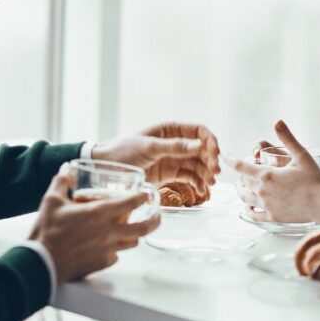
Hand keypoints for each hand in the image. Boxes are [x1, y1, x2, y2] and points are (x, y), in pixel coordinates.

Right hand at [29, 165, 160, 282]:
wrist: (40, 263)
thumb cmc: (47, 231)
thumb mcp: (51, 200)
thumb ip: (62, 181)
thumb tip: (66, 168)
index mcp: (98, 214)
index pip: (130, 203)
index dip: (142, 197)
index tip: (146, 194)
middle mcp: (108, 233)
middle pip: (143, 227)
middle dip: (154, 220)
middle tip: (158, 215)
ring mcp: (106, 250)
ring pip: (132, 243)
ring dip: (135, 234)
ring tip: (134, 229)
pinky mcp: (101, 264)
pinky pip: (116, 255)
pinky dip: (116, 249)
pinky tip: (109, 245)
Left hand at [92, 122, 219, 192]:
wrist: (104, 169)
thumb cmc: (123, 152)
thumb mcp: (148, 148)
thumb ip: (174, 147)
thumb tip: (200, 145)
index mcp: (170, 129)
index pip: (198, 131)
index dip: (210, 141)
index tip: (215, 155)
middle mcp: (174, 142)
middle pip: (201, 149)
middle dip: (210, 160)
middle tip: (215, 174)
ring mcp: (172, 159)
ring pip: (197, 164)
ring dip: (206, 173)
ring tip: (210, 184)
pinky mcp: (169, 174)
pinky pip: (189, 177)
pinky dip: (197, 183)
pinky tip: (201, 191)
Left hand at [232, 120, 319, 224]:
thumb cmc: (315, 178)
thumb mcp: (301, 155)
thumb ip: (287, 138)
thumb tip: (277, 121)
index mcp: (267, 175)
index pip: (240, 165)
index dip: (230, 159)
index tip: (223, 155)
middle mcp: (263, 191)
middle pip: (243, 182)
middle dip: (241, 175)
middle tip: (243, 171)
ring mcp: (267, 206)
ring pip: (245, 198)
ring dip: (241, 191)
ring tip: (241, 187)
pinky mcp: (273, 217)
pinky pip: (254, 216)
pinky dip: (248, 211)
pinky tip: (248, 208)